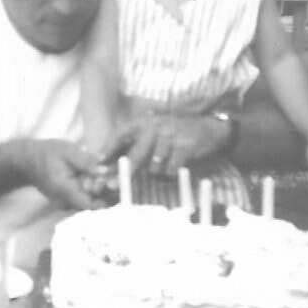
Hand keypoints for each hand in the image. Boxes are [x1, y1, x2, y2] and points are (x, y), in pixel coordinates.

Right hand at [12, 139, 101, 210]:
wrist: (28, 162)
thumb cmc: (47, 153)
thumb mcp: (67, 151)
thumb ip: (86, 161)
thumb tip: (104, 170)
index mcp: (64, 191)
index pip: (91, 204)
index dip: (107, 197)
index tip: (115, 183)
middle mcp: (66, 202)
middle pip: (95, 202)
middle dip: (106, 188)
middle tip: (110, 171)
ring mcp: (67, 203)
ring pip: (92, 199)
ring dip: (100, 186)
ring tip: (96, 169)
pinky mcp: (69, 201)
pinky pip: (86, 197)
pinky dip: (93, 186)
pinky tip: (90, 173)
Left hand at [99, 113, 227, 176]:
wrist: (209, 129)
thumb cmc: (174, 133)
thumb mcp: (152, 132)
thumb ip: (133, 144)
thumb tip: (108, 163)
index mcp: (143, 122)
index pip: (120, 133)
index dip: (108, 148)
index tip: (98, 162)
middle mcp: (154, 127)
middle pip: (135, 154)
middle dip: (123, 172)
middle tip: (111, 185)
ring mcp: (170, 136)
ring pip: (154, 166)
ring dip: (157, 172)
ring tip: (165, 165)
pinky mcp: (185, 147)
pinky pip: (171, 170)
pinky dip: (172, 174)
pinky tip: (177, 166)